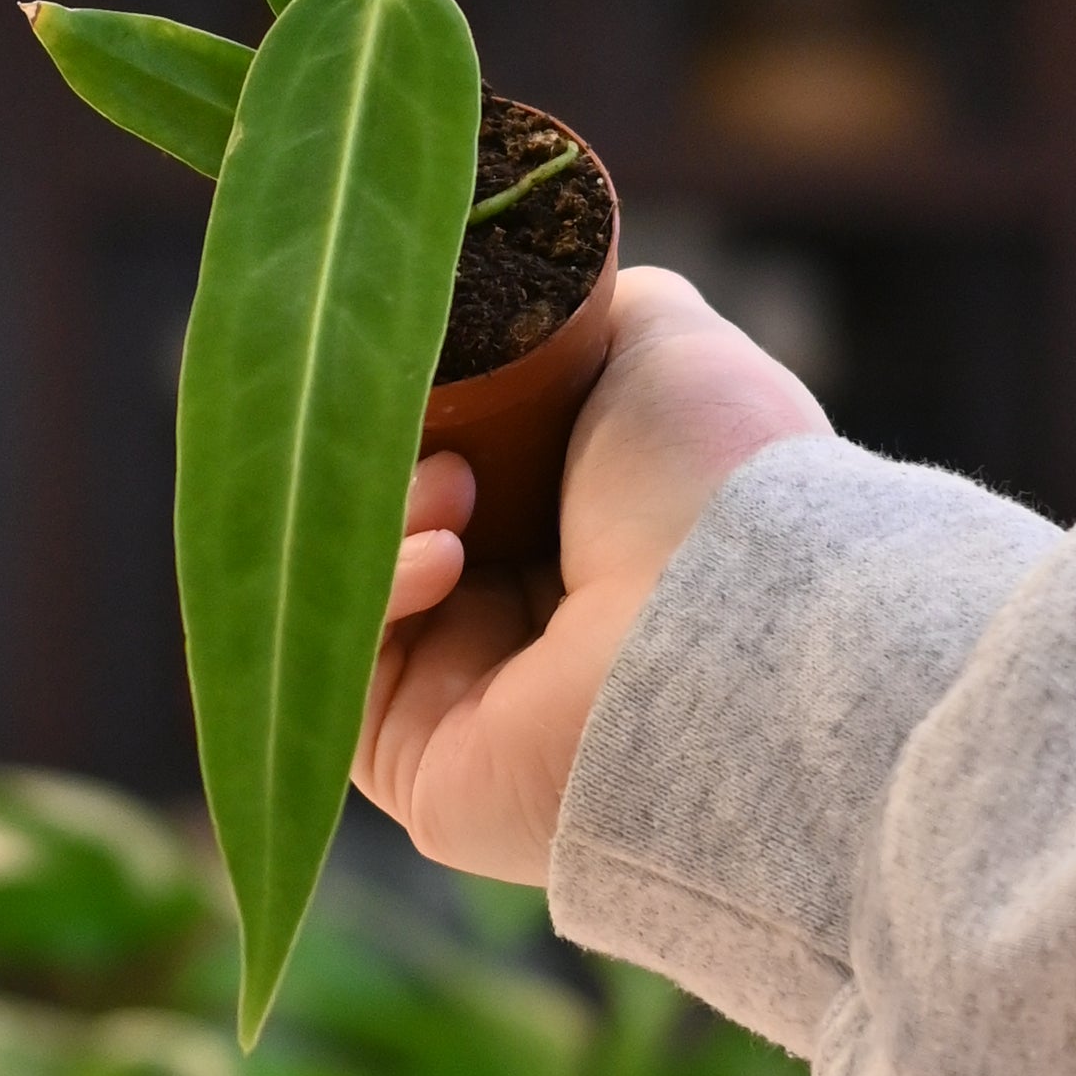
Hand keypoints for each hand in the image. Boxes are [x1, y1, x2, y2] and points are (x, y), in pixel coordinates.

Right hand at [359, 268, 829, 886]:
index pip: (457, 463)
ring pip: (350, 588)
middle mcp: (532, 627)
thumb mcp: (655, 340)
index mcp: (583, 535)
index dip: (424, 403)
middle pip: (390, 523)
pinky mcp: (425, 772)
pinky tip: (445, 559)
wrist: (735, 624)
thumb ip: (580, 314)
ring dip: (384, 514)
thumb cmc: (715, 478)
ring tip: (456, 486)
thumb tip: (520, 303)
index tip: (423, 353)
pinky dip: (373, 594)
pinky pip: (340, 672)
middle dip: (388, 455)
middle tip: (417, 413)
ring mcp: (475, 705)